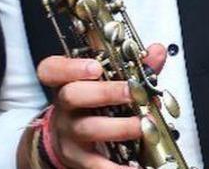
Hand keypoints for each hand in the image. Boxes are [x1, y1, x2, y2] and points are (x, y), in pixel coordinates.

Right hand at [35, 43, 167, 168]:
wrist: (67, 141)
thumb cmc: (91, 105)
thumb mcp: (105, 82)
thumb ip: (132, 66)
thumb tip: (157, 52)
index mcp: (67, 82)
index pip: (52, 69)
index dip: (71, 67)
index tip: (96, 66)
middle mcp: (65, 107)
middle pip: (71, 95)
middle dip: (105, 92)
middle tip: (133, 92)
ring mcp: (69, 134)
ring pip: (87, 129)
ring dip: (119, 127)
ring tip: (145, 126)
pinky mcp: (79, 159)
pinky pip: (96, 165)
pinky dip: (117, 168)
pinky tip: (136, 167)